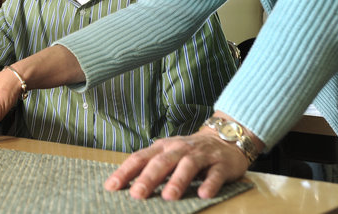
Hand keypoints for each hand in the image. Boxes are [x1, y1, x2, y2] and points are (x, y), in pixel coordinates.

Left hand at [104, 118, 259, 199]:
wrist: (226, 139)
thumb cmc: (189, 152)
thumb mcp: (168, 155)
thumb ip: (150, 168)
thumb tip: (125, 186)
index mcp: (162, 148)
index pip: (140, 158)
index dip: (125, 171)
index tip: (111, 186)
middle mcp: (179, 149)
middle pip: (161, 162)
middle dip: (148, 178)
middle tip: (137, 194)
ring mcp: (201, 155)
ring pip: (187, 166)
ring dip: (177, 181)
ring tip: (168, 197)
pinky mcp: (221, 164)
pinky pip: (215, 174)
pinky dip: (210, 183)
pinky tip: (204, 194)